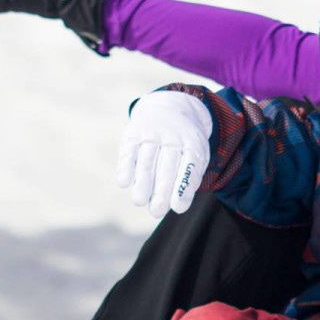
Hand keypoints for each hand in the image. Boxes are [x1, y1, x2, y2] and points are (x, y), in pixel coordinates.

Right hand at [117, 91, 212, 216]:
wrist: (171, 107)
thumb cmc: (186, 144)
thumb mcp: (196, 155)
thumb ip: (190, 179)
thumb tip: (178, 207)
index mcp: (193, 143)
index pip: (190, 166)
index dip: (183, 187)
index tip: (177, 207)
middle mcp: (173, 137)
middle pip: (167, 166)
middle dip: (161, 190)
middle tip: (157, 211)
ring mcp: (152, 134)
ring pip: (147, 160)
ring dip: (142, 182)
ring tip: (139, 202)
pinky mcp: (133, 133)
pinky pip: (129, 151)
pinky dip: (126, 166)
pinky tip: (124, 183)